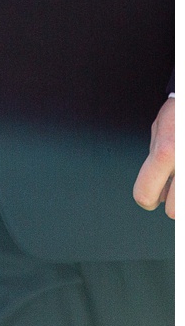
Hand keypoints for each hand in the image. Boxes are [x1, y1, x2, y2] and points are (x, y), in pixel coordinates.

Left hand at [133, 97, 174, 217]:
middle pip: (174, 211)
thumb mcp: (159, 131)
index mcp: (165, 154)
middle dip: (173, 202)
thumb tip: (157, 193)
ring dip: (183, 196)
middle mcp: (183, 165)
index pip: (145, 195)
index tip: (151, 196)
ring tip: (181, 177)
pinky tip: (184, 173)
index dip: (146, 198)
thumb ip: (155, 161)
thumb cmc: (179, 114)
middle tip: (175, 186)